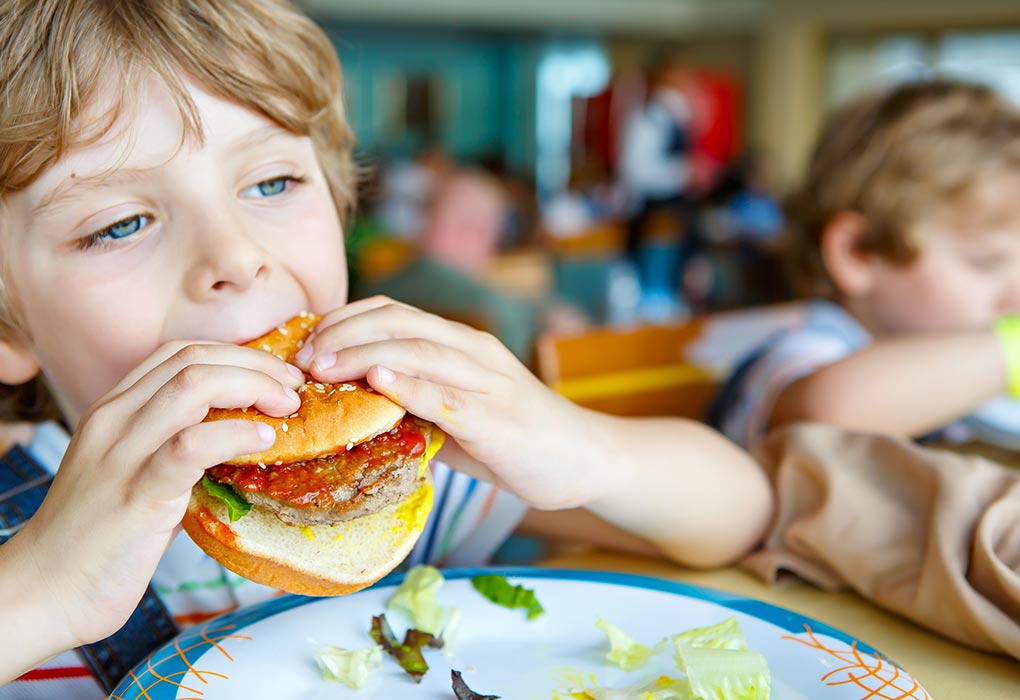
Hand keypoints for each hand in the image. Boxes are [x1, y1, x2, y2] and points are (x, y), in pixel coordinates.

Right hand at [14, 342, 303, 652]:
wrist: (44, 592)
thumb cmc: (98, 539)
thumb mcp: (134, 473)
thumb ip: (174, 446)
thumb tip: (239, 434)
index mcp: (113, 411)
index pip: (179, 353)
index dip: (236, 355)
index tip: (276, 377)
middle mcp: (114, 421)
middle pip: (193, 360)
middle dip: (254, 366)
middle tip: (293, 391)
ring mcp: (121, 455)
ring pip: (192, 386)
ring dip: (253, 388)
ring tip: (286, 409)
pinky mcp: (135, 495)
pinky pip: (190, 446)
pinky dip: (235, 434)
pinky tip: (263, 439)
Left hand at [295, 297, 599, 509]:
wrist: (583, 458)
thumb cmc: (514, 437)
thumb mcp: (457, 412)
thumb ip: (414, 402)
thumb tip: (352, 408)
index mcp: (461, 344)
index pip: (394, 313)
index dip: (345, 320)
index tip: (306, 341)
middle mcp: (473, 352)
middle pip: (399, 322)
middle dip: (344, 333)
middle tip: (302, 357)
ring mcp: (487, 382)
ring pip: (419, 350)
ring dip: (363, 354)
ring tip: (322, 366)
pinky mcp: (496, 419)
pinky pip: (448, 396)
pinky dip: (411, 385)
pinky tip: (378, 381)